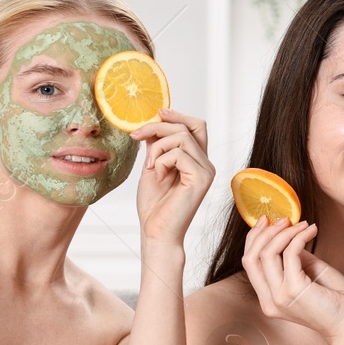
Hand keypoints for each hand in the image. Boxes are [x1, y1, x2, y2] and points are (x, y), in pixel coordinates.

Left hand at [131, 109, 214, 248]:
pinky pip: (178, 154)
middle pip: (189, 126)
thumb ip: (157, 146)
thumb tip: (154, 123)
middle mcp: (206, 164)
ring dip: (157, 147)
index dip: (178, 115)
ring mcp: (206, 171)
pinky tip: (157, 176)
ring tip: (150, 167)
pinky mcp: (201, 178)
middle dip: (159, 126)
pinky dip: (161, 161)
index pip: (196, 126)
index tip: (157, 113)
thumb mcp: (153, 166)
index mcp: (197, 160)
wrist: (156, 231)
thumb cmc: (154, 205)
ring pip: (182, 137)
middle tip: (137, 135)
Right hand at [242, 218, 343, 338]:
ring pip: (267, 253)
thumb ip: (293, 258)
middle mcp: (269, 301)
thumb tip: (286, 234)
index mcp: (269, 299)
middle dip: (265, 232)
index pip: (249, 263)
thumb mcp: (308, 274)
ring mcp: (280, 297)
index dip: (254, 238)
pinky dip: (299, 237)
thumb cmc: (334, 300)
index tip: (267, 220)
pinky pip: (290, 253)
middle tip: (285, 219)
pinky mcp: (294, 289)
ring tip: (303, 224)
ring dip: (285, 232)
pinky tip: (312, 231)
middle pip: (251, 257)